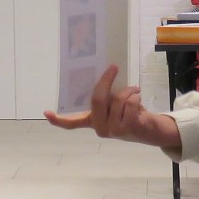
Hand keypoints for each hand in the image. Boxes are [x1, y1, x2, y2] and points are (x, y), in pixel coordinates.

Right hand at [42, 64, 181, 148]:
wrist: (151, 130)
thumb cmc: (131, 113)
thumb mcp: (114, 104)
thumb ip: (106, 95)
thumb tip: (104, 72)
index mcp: (93, 121)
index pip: (71, 124)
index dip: (58, 119)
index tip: (46, 113)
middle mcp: (100, 128)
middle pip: (96, 99)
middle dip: (106, 80)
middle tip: (113, 67)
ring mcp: (113, 130)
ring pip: (118, 99)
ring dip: (129, 89)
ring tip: (135, 91)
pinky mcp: (128, 128)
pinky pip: (130, 103)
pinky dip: (136, 95)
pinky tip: (139, 99)